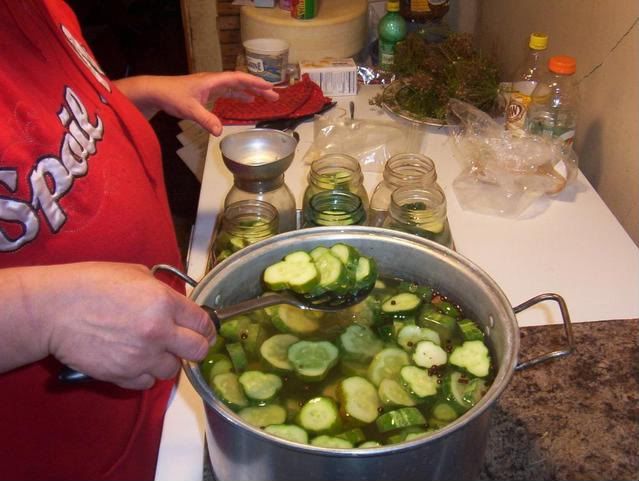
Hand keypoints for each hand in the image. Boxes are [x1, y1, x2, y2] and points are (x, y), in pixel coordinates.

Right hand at [41, 262, 214, 388]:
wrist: (53, 310)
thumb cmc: (90, 284)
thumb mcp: (134, 273)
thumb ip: (161, 291)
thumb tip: (176, 304)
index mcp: (164, 303)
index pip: (204, 323)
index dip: (206, 327)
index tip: (203, 330)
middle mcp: (159, 332)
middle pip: (198, 351)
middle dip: (194, 347)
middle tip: (184, 343)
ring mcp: (141, 357)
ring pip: (173, 370)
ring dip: (166, 361)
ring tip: (150, 350)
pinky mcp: (122, 375)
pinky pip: (147, 383)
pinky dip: (143, 374)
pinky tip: (133, 360)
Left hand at [114, 71, 278, 135]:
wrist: (156, 91)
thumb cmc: (171, 96)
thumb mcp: (189, 109)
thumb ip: (205, 119)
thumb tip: (220, 132)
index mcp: (212, 81)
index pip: (238, 79)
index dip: (254, 82)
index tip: (269, 87)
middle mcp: (214, 81)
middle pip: (241, 82)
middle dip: (258, 88)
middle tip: (275, 96)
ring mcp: (210, 86)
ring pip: (235, 87)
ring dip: (250, 92)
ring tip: (265, 99)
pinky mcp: (206, 92)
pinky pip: (227, 92)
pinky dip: (239, 96)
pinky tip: (245, 101)